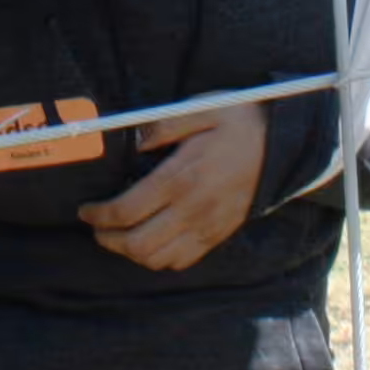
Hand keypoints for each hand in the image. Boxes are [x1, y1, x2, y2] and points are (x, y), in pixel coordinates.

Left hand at [78, 101, 267, 271]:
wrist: (285, 145)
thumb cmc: (240, 121)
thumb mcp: (201, 108)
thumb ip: (162, 124)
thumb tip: (133, 142)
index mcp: (182, 178)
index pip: (127, 211)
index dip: (98, 216)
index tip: (85, 209)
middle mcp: (193, 209)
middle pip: (137, 244)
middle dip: (107, 239)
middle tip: (95, 226)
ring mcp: (207, 226)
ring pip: (158, 259)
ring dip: (130, 253)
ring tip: (117, 236)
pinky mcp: (218, 235)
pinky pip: (182, 261)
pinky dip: (158, 259)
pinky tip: (149, 242)